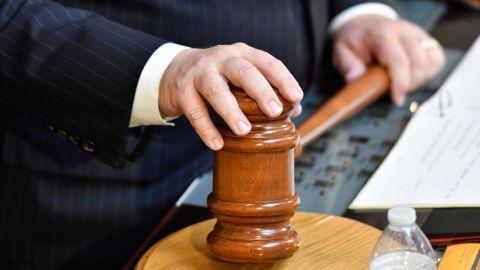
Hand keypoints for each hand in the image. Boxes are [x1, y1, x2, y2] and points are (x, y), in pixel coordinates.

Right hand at [158, 42, 302, 150]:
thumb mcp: (240, 75)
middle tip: (274, 112)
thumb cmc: (218, 76)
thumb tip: (296, 110)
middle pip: (243, 72)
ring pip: (216, 90)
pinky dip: (206, 129)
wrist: (174, 70)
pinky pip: (195, 112)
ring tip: (244, 131)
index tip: (296, 97)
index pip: (267, 62)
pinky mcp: (182, 91)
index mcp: (242, 54)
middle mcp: (221, 59)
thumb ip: (266, 89)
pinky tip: (217, 144)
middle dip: (261, 91)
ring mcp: (199, 73)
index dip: (283, 79)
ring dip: (231, 111)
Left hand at [333, 15, 445, 105]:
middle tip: (396, 92)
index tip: (396, 99)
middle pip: (419, 64)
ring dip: (420, 79)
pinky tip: (414, 76)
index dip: (400, 83)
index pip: (398, 61)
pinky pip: (437, 58)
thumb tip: (354, 79)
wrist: (364, 23)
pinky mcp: (425, 39)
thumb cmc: (355, 39)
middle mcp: (404, 32)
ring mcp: (417, 34)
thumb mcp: (341, 51)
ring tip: (403, 83)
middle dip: (409, 84)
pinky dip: (429, 72)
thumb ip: (347, 66)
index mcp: (382, 35)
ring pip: (431, 62)